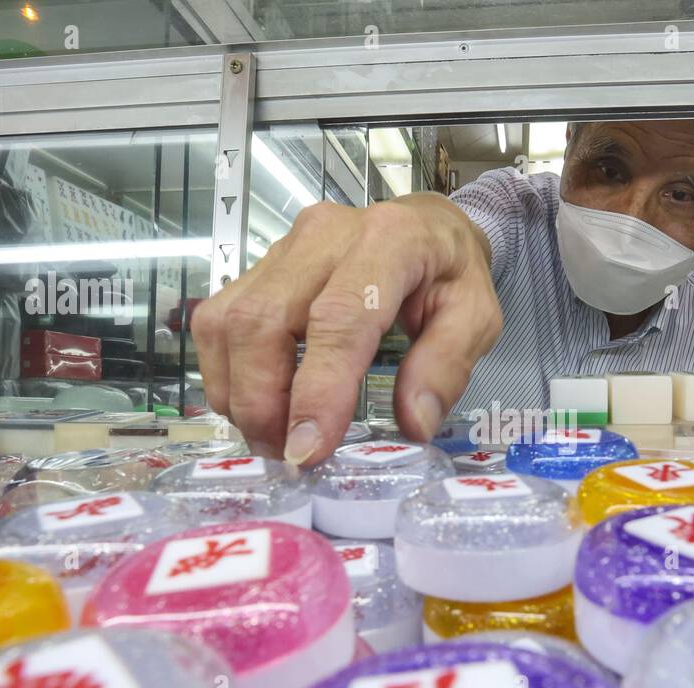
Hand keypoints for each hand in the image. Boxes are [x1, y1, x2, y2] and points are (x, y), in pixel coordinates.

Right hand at [191, 195, 501, 464]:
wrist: (426, 225)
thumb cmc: (450, 274)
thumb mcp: (476, 317)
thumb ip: (447, 367)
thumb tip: (413, 425)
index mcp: (389, 241)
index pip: (339, 319)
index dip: (317, 390)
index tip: (308, 450)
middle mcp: (324, 236)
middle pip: (263, 320)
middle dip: (263, 402)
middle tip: (287, 456)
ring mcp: (283, 248)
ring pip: (229, 323)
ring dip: (239, 394)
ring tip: (272, 438)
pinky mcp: (258, 266)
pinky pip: (217, 322)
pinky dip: (227, 375)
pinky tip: (256, 407)